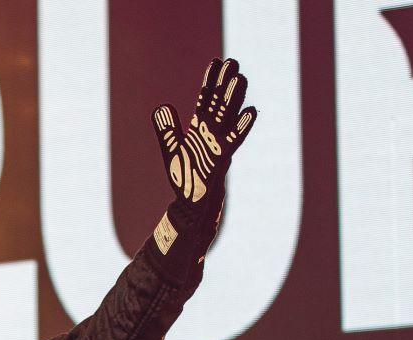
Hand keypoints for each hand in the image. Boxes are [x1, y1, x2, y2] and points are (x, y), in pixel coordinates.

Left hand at [151, 58, 256, 206]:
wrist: (191, 204)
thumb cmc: (185, 178)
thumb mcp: (172, 150)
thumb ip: (167, 129)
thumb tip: (162, 106)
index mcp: (200, 130)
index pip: (206, 99)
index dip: (211, 81)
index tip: (217, 61)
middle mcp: (212, 134)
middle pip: (219, 103)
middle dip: (225, 82)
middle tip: (234, 60)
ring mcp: (218, 145)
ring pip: (227, 117)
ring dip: (235, 98)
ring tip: (241, 78)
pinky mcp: (221, 160)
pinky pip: (233, 141)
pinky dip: (242, 127)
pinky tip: (251, 111)